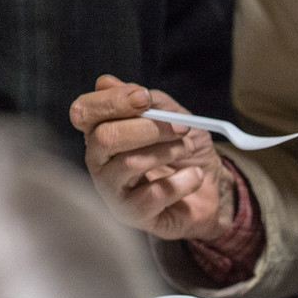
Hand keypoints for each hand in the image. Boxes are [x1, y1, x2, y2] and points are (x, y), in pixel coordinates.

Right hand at [71, 75, 230, 240]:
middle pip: (103, 138)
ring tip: (187, 150)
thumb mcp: (176, 118)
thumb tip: (108, 82)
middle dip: (147, 128)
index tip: (144, 98)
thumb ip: (149, 102)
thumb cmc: (187, 152)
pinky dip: (182, 181)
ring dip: (167, 152)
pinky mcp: (132, 215)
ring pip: (128, 164)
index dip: (111, 102)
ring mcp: (112, 191)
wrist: (213, 189)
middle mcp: (99, 161)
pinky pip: (154, 195)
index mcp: (102, 131)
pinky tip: (194, 177)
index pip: (84, 112)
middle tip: (181, 128)